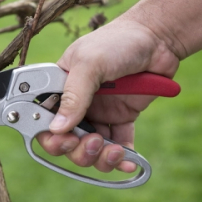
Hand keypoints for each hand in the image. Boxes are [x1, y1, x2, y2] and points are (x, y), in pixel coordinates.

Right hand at [37, 18, 179, 172]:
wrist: (158, 39)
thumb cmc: (118, 41)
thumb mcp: (91, 63)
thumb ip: (74, 95)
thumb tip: (57, 128)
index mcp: (59, 86)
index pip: (44, 118)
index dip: (49, 136)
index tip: (63, 141)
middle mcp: (76, 102)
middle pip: (66, 141)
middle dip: (77, 150)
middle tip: (93, 142)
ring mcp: (99, 112)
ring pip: (90, 149)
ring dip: (99, 157)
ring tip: (113, 151)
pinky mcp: (121, 118)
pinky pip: (117, 145)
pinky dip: (122, 158)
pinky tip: (129, 162)